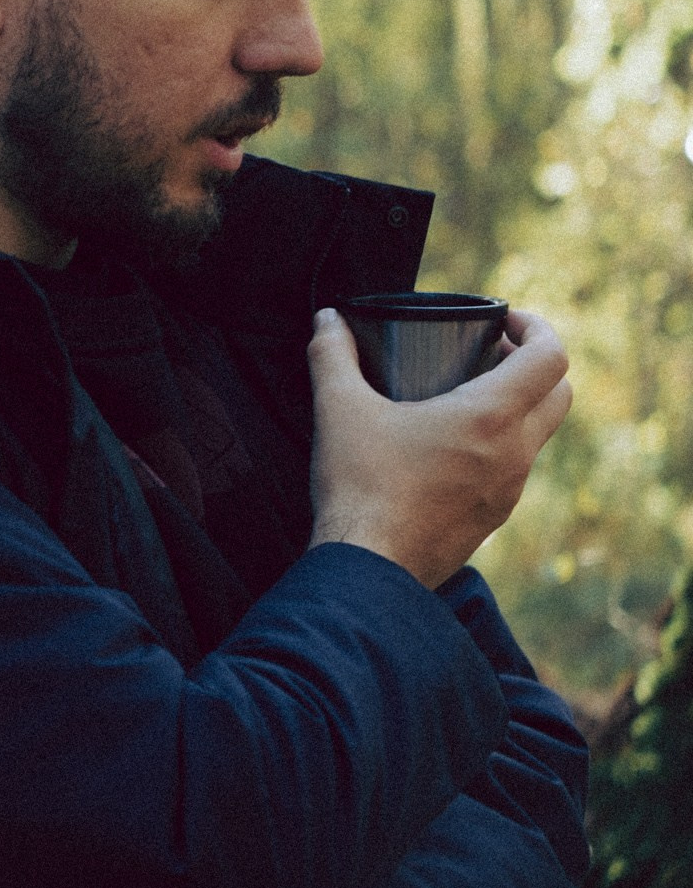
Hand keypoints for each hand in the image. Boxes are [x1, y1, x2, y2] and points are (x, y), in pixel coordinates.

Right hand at [306, 307, 571, 588]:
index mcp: (489, 417)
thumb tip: (327, 319)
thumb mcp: (338, 409)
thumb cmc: (359, 485)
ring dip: (519, 406)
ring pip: (540, 434)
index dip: (537, 327)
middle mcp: (514, 453)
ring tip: (465, 398)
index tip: (503, 320)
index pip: (551, 358)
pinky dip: (500, 444)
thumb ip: (332, 356)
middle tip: (490, 353)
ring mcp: (510, 490)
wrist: (369, 568)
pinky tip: (449, 447)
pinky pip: (516, 468)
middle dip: (535, 364)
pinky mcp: (494, 517)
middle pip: (560, 394)